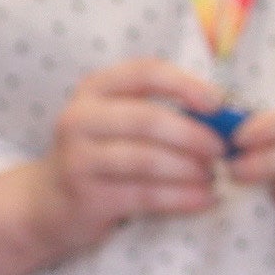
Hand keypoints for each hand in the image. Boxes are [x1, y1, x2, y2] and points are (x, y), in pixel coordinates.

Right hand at [43, 57, 232, 246]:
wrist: (49, 202)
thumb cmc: (102, 154)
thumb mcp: (119, 121)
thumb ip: (162, 111)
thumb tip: (225, 116)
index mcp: (94, 90)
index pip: (145, 72)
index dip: (186, 84)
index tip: (218, 103)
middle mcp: (81, 118)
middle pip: (149, 118)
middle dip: (194, 135)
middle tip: (222, 150)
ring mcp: (80, 157)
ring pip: (148, 159)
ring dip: (190, 169)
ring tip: (213, 176)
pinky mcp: (88, 195)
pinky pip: (146, 195)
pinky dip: (183, 197)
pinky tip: (205, 199)